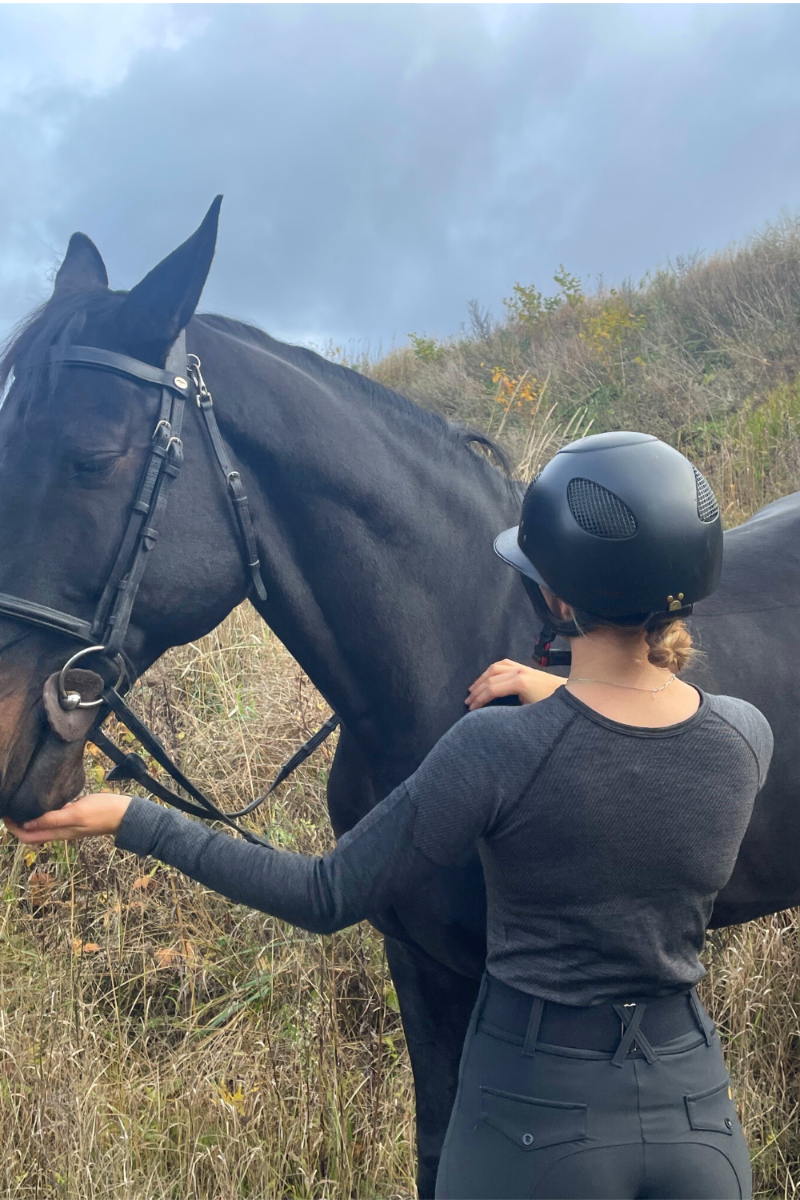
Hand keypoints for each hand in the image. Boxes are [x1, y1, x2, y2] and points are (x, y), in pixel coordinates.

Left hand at [4, 793, 131, 843]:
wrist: (127, 814)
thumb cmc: (104, 812)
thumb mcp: (77, 813)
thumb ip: (53, 819)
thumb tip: (27, 825)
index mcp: (60, 832)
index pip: (28, 837)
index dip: (13, 829)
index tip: (5, 815)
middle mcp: (61, 831)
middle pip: (32, 832)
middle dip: (17, 823)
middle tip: (9, 807)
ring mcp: (68, 824)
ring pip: (41, 825)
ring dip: (28, 817)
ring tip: (20, 801)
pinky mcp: (75, 816)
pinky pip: (53, 817)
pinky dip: (42, 811)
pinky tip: (42, 798)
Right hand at [466, 659, 565, 710]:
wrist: (575, 695)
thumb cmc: (554, 707)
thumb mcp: (533, 713)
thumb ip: (513, 712)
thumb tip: (495, 717)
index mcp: (519, 682)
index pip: (492, 689)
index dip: (479, 700)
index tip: (471, 710)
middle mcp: (519, 671)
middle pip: (490, 678)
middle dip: (477, 690)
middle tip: (467, 702)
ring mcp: (522, 667)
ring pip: (494, 668)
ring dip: (481, 678)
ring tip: (472, 690)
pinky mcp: (526, 668)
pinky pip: (503, 664)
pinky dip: (491, 671)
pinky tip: (487, 678)